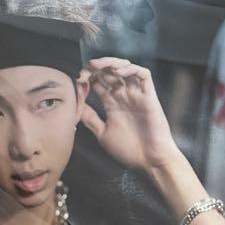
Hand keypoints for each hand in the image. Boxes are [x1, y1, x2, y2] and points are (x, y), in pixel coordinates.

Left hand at [78, 57, 182, 172]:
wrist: (150, 162)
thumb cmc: (128, 150)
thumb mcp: (102, 133)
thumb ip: (90, 118)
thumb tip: (75, 104)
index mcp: (112, 103)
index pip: (98, 81)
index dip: (87, 76)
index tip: (77, 79)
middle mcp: (123, 95)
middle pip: (110, 71)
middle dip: (97, 66)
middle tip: (86, 69)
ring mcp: (136, 94)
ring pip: (126, 67)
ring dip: (112, 62)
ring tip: (98, 66)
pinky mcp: (149, 96)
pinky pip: (143, 75)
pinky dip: (131, 69)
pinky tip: (119, 72)